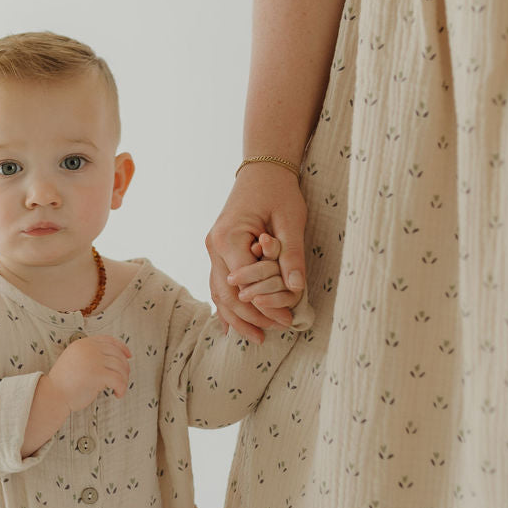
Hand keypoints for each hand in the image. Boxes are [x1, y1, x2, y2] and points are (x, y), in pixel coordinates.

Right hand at [47, 335, 131, 411]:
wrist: (53, 395)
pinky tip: (117, 394)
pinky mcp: (97, 374)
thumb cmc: (65, 383)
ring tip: (118, 389)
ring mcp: (93, 360)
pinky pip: (118, 380)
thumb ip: (91, 357)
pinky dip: (121, 388)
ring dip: (124, 379)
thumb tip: (116, 361)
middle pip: (117, 354)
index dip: (121, 347)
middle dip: (124, 367)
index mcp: (83, 343)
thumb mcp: (76, 361)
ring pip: (120, 367)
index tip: (129, 356)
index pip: (108, 340)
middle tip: (123, 379)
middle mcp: (88, 348)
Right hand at [205, 166, 306, 341]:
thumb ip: (290, 255)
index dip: (265, 305)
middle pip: (226, 294)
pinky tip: (232, 326)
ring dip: (236, 316)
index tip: (287, 320)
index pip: (245, 283)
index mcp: (229, 238)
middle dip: (249, 317)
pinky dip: (226, 305)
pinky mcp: (218, 251)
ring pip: (218, 293)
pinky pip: (218, 284)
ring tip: (257, 336)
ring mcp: (212, 250)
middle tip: (272, 335)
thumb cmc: (278, 191)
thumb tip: (295, 289)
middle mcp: (214, 246)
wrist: (262, 170)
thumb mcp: (290, 221)